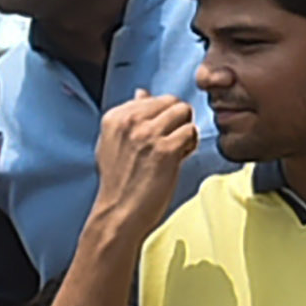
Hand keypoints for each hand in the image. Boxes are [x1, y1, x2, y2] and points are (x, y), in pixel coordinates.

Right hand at [94, 93, 200, 221]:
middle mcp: (130, 121)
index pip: (154, 98)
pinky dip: (190, 146)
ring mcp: (147, 134)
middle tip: (170, 143)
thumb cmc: (119, 182)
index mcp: (115, 117)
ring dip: (185, 132)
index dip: (162, 118)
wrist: (119, 213)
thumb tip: (143, 93)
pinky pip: (191, 132)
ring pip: (184, 113)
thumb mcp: (114, 142)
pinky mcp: (165, 149)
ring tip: (174, 151)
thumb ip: (129, 116)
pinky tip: (178, 160)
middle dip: (177, 120)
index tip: (157, 137)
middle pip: (172, 102)